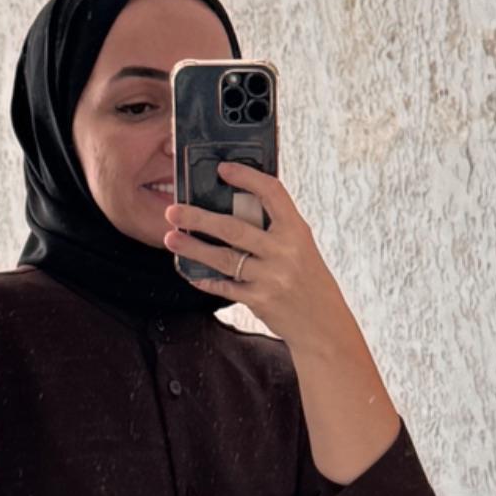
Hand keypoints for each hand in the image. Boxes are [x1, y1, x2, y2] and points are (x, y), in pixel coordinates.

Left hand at [164, 163, 356, 353]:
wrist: (324, 326)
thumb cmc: (310, 282)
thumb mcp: (302, 248)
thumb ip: (276, 229)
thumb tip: (239, 205)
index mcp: (296, 231)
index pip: (271, 193)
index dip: (246, 177)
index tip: (223, 168)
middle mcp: (284, 252)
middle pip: (234, 228)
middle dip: (199, 218)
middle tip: (174, 210)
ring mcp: (271, 277)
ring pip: (224, 258)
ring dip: (193, 248)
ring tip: (171, 238)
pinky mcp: (260, 301)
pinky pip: (226, 287)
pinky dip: (206, 280)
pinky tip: (191, 273)